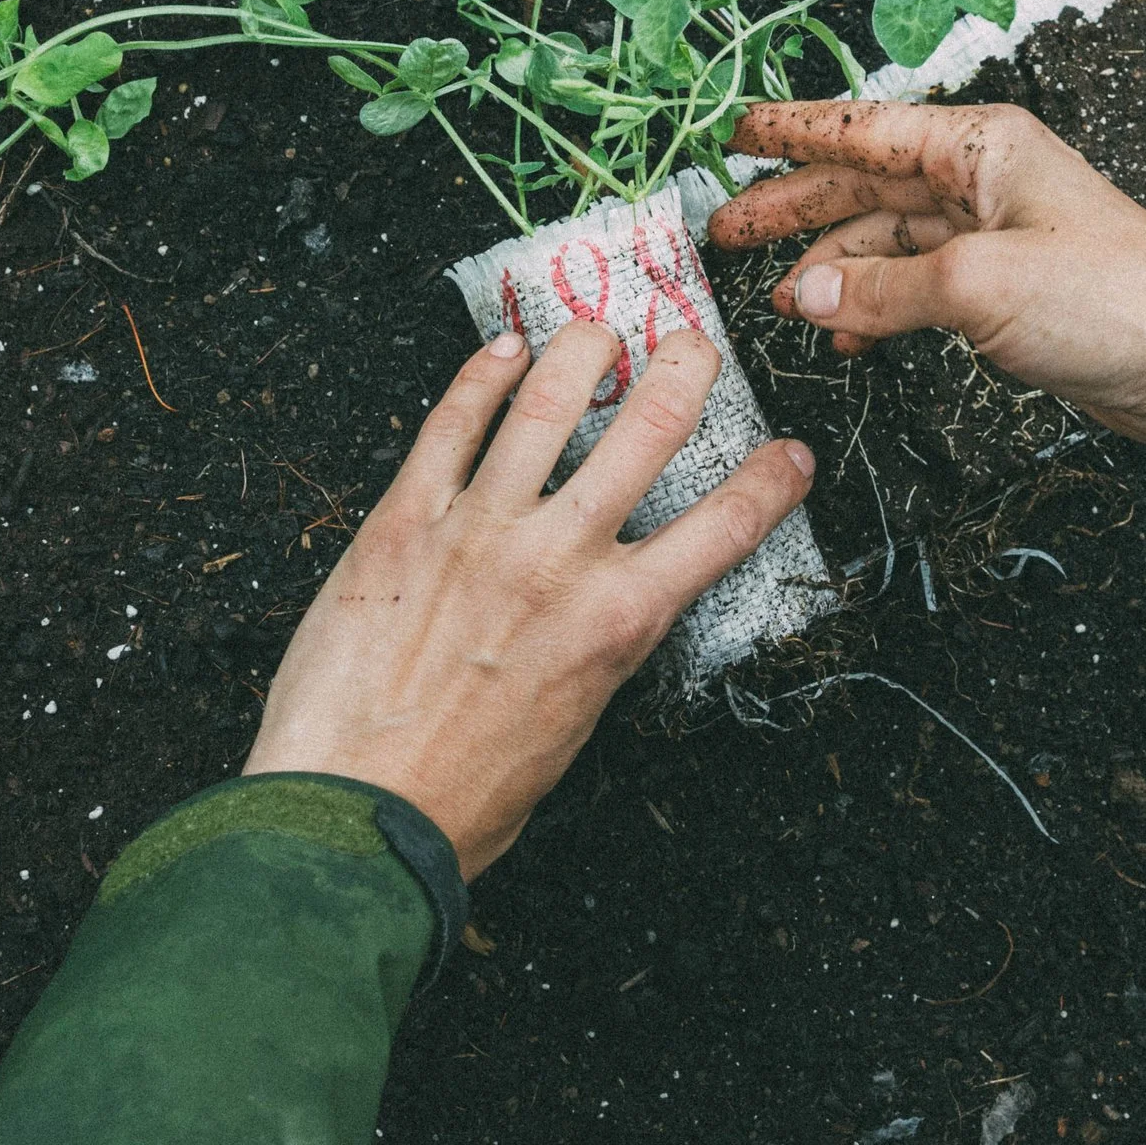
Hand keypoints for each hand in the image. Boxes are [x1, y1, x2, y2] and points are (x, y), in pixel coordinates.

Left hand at [243, 324, 813, 875]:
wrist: (354, 813)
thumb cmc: (462, 798)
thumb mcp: (575, 724)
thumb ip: (598, 649)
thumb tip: (604, 610)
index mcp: (617, 621)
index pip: (724, 525)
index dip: (772, 479)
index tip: (791, 452)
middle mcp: (558, 560)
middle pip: (648, 432)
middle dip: (684, 371)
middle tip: (691, 345)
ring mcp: (478, 529)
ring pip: (547, 405)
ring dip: (582, 352)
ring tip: (597, 331)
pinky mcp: (403, 521)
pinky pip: (449, 426)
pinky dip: (480, 378)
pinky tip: (500, 351)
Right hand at [708, 99, 1145, 491]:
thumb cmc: (1115, 299)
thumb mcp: (976, 286)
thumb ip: (878, 289)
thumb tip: (801, 293)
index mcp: (981, 146)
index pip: (864, 126)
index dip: (793, 130)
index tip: (734, 133)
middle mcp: (986, 180)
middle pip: (867, 183)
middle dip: (796, 207)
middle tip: (727, 231)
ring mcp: (997, 236)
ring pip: (889, 240)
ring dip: (834, 270)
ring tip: (779, 299)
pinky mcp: (1009, 291)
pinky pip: (918, 287)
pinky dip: (875, 309)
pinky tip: (844, 334)